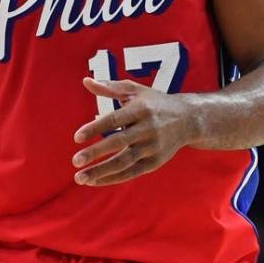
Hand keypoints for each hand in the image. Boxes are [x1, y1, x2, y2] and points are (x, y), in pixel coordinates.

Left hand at [71, 78, 197, 186]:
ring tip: (80, 178)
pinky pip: (131, 173)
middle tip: (75, 160)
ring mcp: (153, 147)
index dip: (95, 128)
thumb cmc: (154, 102)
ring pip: (124, 162)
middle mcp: (148, 129)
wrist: (188, 120)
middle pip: (119, 142)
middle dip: (96, 153)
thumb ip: (109, 87)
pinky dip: (112, 178)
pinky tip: (95, 181)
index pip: (115, 119)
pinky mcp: (155, 162)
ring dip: (101, 171)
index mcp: (141, 109)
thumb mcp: (134, 91)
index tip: (76, 137)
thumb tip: (85, 81)